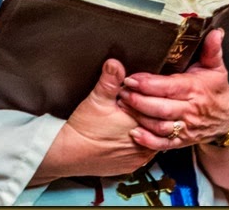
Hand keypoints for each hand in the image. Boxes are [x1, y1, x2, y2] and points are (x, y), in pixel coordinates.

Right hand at [31, 59, 155, 184]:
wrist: (70, 154)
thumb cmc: (84, 129)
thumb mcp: (97, 98)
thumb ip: (110, 79)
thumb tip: (115, 63)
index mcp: (139, 123)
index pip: (157, 108)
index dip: (148, 98)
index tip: (138, 92)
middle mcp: (143, 143)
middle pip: (157, 124)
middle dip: (149, 113)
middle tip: (133, 106)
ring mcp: (138, 157)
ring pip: (153, 140)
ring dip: (146, 129)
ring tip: (133, 119)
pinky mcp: (131, 165)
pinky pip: (143, 153)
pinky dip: (139, 142)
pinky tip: (129, 134)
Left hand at [118, 28, 228, 150]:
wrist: (228, 118)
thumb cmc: (216, 89)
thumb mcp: (216, 67)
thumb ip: (211, 49)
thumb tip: (215, 32)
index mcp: (195, 90)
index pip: (169, 87)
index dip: (149, 84)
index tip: (131, 78)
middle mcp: (190, 110)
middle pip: (161, 108)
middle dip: (139, 101)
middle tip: (121, 91)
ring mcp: (186, 127)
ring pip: (160, 126)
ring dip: (139, 118)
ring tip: (122, 105)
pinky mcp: (182, 140)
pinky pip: (164, 144)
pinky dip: (149, 141)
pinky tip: (134, 133)